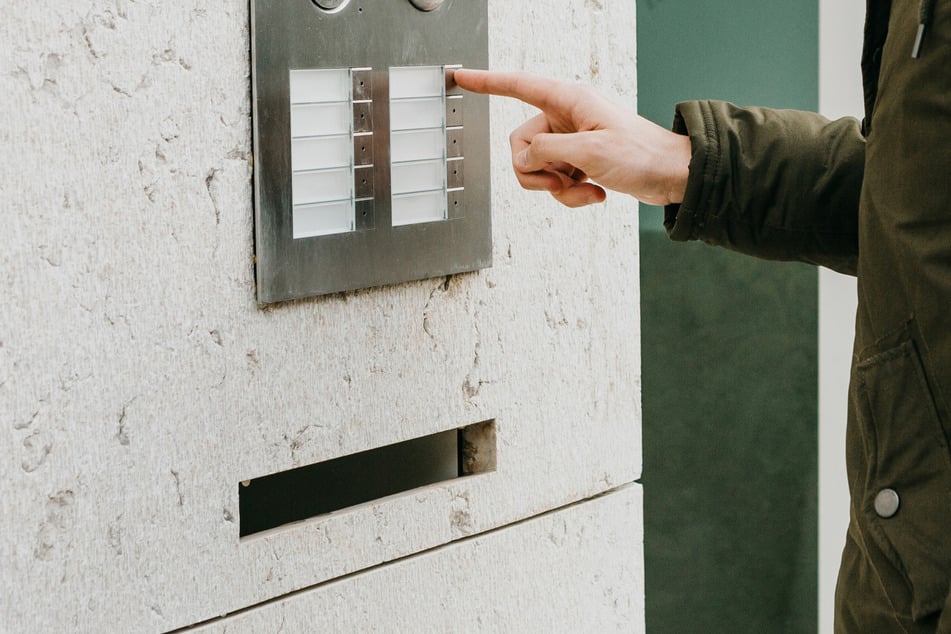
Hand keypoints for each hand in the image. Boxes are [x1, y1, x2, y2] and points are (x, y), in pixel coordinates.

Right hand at [453, 69, 690, 207]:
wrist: (670, 176)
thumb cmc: (641, 154)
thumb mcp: (589, 150)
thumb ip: (546, 151)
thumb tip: (526, 160)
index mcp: (567, 101)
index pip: (517, 86)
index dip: (487, 82)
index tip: (460, 77)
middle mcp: (565, 118)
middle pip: (520, 145)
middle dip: (536, 172)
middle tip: (561, 181)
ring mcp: (570, 141)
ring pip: (537, 169)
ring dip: (557, 188)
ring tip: (585, 188)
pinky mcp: (577, 162)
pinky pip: (555, 182)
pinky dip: (571, 194)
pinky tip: (594, 193)